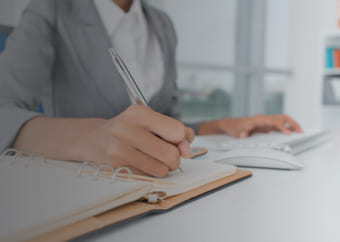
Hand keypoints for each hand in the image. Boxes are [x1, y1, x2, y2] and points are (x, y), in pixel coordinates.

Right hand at [72, 105, 194, 176]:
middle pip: (170, 154)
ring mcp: (119, 149)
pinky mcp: (115, 166)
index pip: (176, 131)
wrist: (94, 139)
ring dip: (162, 168)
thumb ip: (175, 130)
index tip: (177, 143)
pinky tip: (139, 164)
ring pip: (160, 169)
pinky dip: (149, 173)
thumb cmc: (129, 129)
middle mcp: (128, 129)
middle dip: (175, 159)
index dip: (182, 140)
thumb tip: (187, 147)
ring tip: (152, 160)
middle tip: (167, 156)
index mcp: (140, 113)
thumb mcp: (150, 120)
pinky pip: (147, 177)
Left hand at [197, 114, 302, 137]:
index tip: (288, 133)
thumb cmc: (235, 127)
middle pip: (282, 117)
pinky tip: (292, 133)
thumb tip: (244, 135)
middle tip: (301, 130)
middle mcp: (264, 119)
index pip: (274, 121)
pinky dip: (287, 128)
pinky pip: (279, 125)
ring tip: (300, 131)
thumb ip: (241, 133)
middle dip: (292, 123)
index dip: (282, 126)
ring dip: (292, 124)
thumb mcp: (237, 131)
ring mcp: (266, 122)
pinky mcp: (266, 126)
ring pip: (282, 120)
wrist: (231, 124)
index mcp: (259, 119)